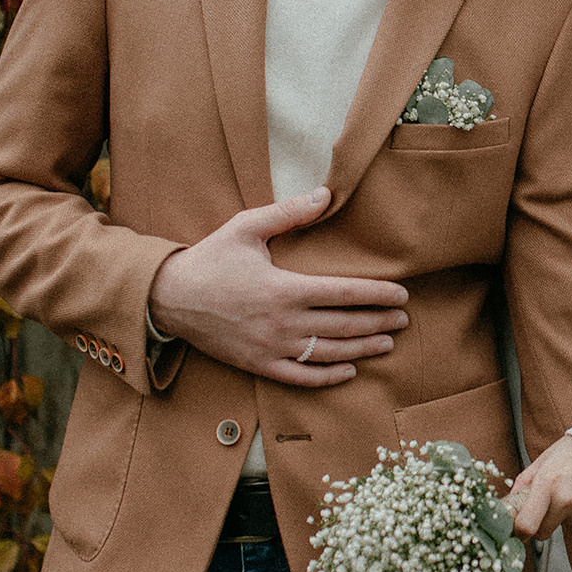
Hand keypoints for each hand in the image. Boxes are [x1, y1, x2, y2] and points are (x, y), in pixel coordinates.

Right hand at [148, 187, 406, 386]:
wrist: (168, 298)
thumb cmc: (210, 259)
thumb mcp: (246, 228)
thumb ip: (289, 213)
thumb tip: (326, 195)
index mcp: (284, 288)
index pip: (344, 293)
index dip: (377, 295)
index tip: (402, 295)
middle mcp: (282, 323)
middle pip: (343, 326)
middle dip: (378, 323)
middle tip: (404, 320)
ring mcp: (270, 347)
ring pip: (328, 354)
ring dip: (362, 350)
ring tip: (387, 343)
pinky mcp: (257, 364)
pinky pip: (299, 377)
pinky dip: (327, 377)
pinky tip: (348, 371)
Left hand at [506, 434, 571, 538]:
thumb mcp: (545, 459)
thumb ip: (524, 481)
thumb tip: (511, 500)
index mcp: (546, 482)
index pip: (526, 525)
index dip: (520, 531)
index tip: (519, 529)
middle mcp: (564, 498)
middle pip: (542, 532)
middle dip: (541, 523)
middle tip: (547, 506)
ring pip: (562, 525)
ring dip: (562, 514)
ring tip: (571, 491)